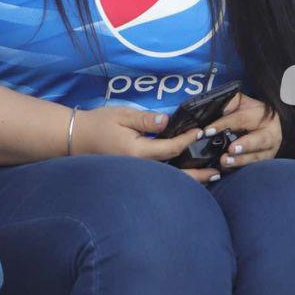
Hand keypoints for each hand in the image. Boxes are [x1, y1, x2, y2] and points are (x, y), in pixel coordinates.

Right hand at [72, 107, 219, 183]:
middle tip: (218, 172)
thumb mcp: (122, 115)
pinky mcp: (135, 173)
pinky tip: (189, 176)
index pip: (169, 149)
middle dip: (197, 174)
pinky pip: (160, 176)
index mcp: (137, 152)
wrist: (76, 139)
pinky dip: (176, 177)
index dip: (187, 141)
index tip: (200, 132)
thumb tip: (166, 121)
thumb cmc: (99, 124)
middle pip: (174, 173)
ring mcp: (136, 173)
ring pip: (168, 178)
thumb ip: (145, 119)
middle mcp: (139, 166)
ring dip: (190, 179)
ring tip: (211, 178)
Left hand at [200, 93, 282, 170]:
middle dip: (245, 145)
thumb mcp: (241, 103)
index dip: (224, 124)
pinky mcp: (265, 161)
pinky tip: (228, 170)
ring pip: (258, 157)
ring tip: (225, 162)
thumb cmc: (249, 113)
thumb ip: (229, 102)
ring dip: (241, 160)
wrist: (266, 124)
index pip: (241, 119)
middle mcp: (270, 133)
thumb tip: (210, 106)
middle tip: (230, 150)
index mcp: (262, 115)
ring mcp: (270, 150)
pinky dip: (241, 169)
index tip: (208, 131)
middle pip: (259, 140)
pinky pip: (254, 167)